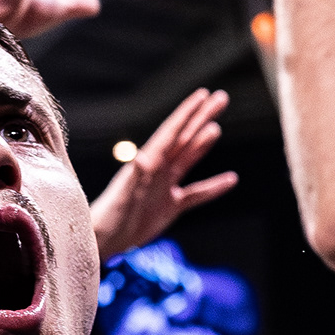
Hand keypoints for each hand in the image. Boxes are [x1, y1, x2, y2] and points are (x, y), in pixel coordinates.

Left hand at [92, 88, 239, 260]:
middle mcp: (158, 170)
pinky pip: (196, 193)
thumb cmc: (109, 218)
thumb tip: (143, 157)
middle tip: (220, 98)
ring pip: (189, 159)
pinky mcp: (169, 206)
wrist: (104, 240)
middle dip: (202, 117)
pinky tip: (230, 180)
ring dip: (203, 143)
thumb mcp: (123, 197)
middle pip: (185, 138)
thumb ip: (135, 177)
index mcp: (148, 162)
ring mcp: (164, 187)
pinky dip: (213, 187)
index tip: (204, 94)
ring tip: (216, 127)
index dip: (188, 112)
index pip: (173, 131)